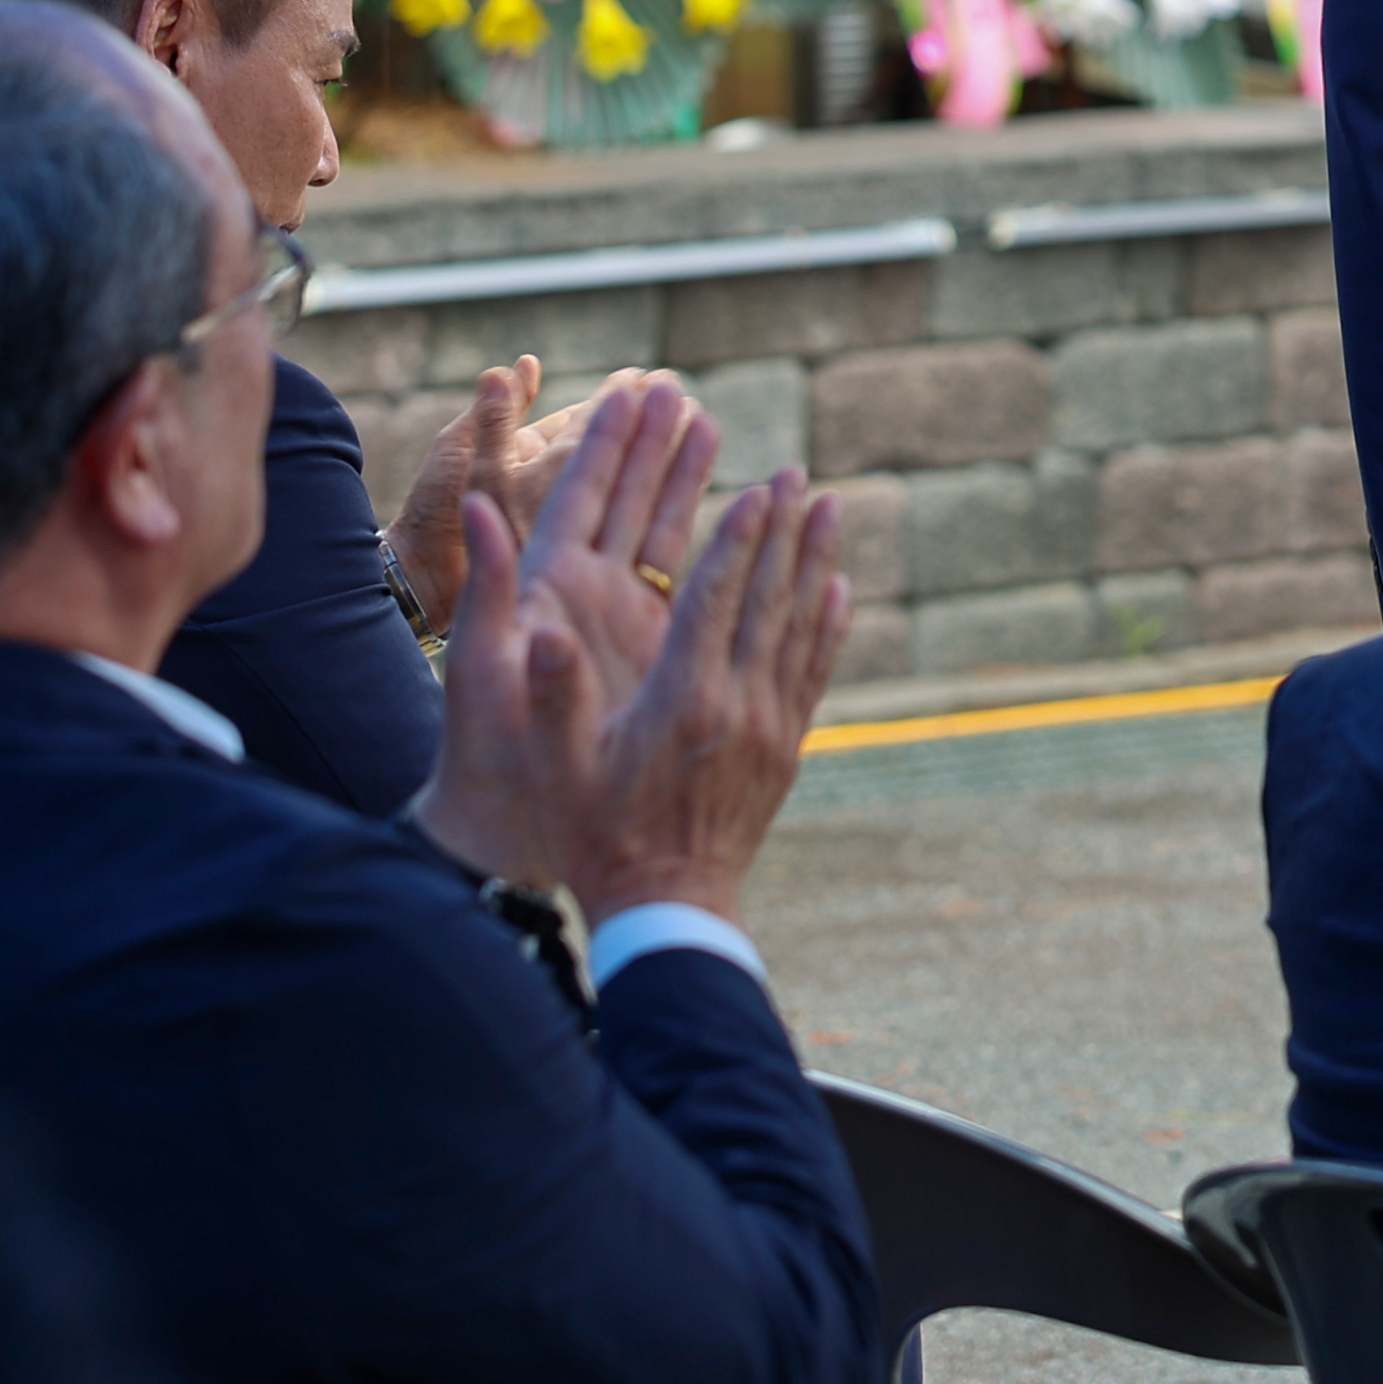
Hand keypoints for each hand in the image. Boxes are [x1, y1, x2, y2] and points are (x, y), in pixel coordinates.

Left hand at [413, 378, 722, 881]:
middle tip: (676, 390)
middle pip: (624, 502)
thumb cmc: (480, 749)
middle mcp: (581, 596)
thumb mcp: (477, 662)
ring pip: (657, 537)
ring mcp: (616, 625)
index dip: (605, 444)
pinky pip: (683, 590)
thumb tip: (477, 503)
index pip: (579, 496)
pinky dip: (712, 552)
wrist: (502, 826)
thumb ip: (487, 583)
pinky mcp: (645, 658)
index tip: (631, 390)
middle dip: (650, 446)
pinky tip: (742, 531)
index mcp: (542, 586)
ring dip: (682, 483)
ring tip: (711, 427)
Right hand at [522, 465, 855, 924]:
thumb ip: (551, 699)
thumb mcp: (557, 770)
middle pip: (768, 601)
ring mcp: (771, 729)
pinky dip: (828, 624)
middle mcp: (739, 707)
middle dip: (783, 531)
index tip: (760, 487)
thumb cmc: (596, 835)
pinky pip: (813, 671)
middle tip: (800, 473)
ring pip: (800, 628)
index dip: (738, 540)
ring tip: (831, 507)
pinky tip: (839, 589)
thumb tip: (543, 633)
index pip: (717, 602)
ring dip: (816, 563)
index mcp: (682, 702)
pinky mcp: (787, 750)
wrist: (666, 910)